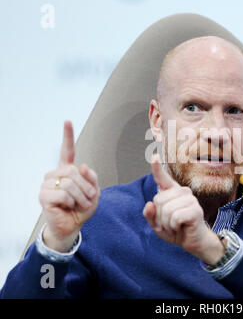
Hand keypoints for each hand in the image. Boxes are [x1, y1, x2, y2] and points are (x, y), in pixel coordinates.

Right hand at [38, 121, 99, 251]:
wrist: (72, 226)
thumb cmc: (81, 208)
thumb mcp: (94, 192)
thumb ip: (91, 178)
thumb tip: (82, 165)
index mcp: (67, 171)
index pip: (68, 151)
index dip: (67, 136)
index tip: (68, 121)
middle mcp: (55, 175)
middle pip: (73, 171)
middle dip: (86, 186)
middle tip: (89, 198)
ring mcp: (47, 184)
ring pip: (69, 183)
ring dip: (81, 196)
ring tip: (81, 204)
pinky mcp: (43, 196)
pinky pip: (63, 194)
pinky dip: (72, 202)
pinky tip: (70, 207)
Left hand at [143, 154, 224, 263]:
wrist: (194, 243)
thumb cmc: (177, 230)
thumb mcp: (158, 225)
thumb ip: (150, 215)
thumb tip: (149, 205)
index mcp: (173, 193)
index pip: (163, 179)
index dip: (157, 168)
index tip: (154, 157)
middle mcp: (183, 192)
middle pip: (158, 200)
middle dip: (160, 217)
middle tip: (170, 224)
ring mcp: (190, 199)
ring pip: (166, 210)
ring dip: (167, 224)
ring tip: (176, 226)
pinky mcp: (195, 210)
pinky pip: (175, 217)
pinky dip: (174, 226)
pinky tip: (181, 228)